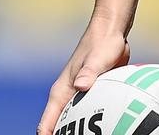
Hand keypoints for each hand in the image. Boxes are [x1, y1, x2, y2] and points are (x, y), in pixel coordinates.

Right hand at [37, 16, 130, 134]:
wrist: (112, 33)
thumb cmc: (102, 44)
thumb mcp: (97, 59)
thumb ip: (88, 73)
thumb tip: (80, 87)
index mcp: (61, 92)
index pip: (46, 124)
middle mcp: (67, 96)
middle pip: (58, 127)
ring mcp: (79, 96)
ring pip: (74, 122)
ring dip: (78, 132)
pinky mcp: (93, 94)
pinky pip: (90, 113)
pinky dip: (93, 123)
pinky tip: (105, 130)